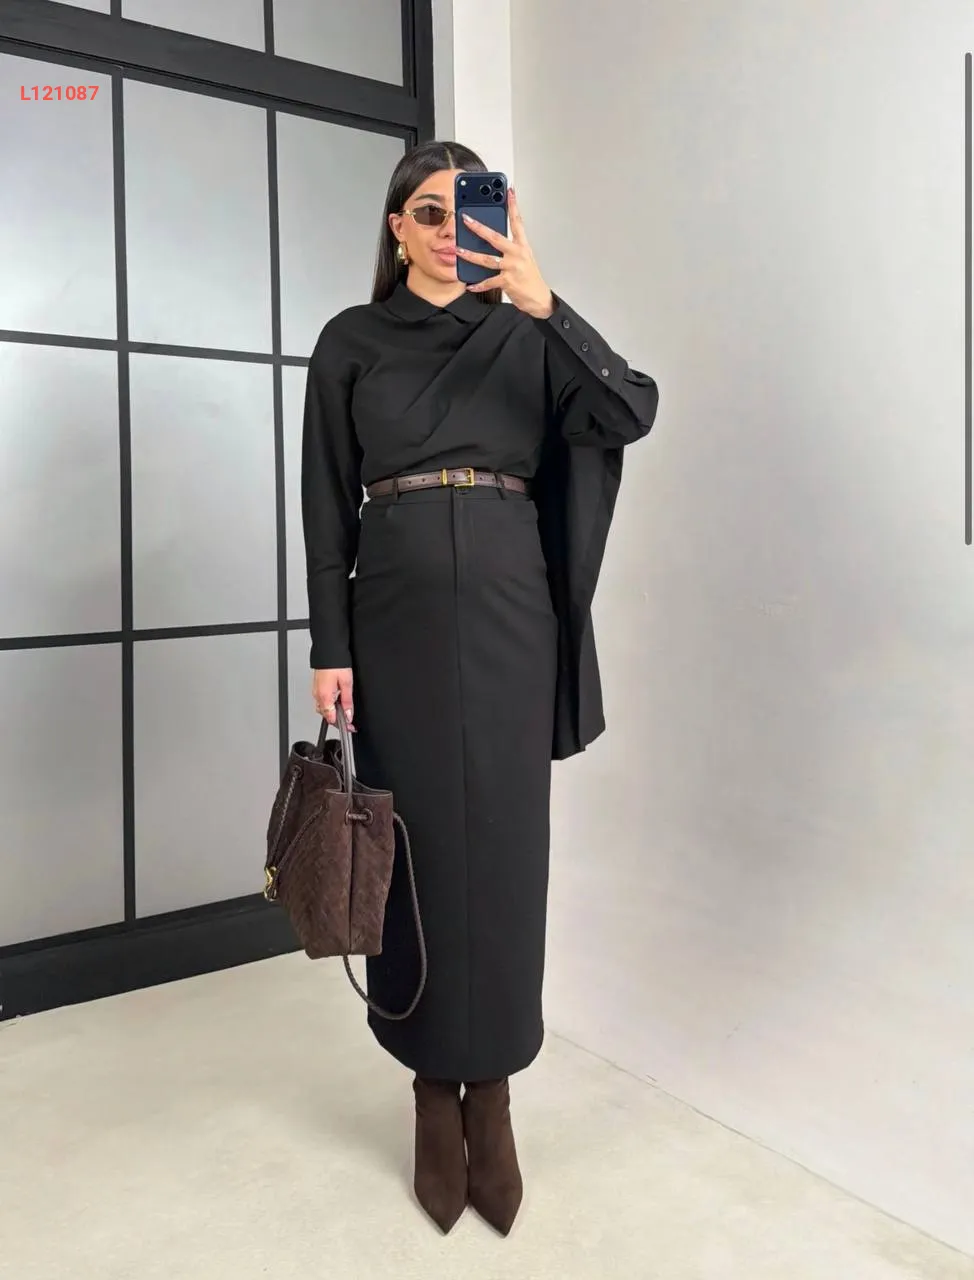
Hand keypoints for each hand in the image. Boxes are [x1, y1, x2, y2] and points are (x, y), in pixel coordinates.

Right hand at [312, 668, 354, 729]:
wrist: (328, 651)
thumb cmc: (337, 664)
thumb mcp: (347, 684)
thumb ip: (347, 701)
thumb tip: (348, 715)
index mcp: (325, 697)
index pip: (331, 719)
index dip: (342, 725)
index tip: (350, 727)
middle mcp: (317, 696)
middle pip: (326, 715)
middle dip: (337, 720)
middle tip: (348, 721)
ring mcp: (315, 691)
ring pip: (323, 708)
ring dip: (332, 712)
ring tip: (343, 710)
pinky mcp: (316, 687)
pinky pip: (321, 701)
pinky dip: (329, 704)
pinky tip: (336, 701)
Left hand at [456, 187, 554, 318]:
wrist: (539, 299)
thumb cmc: (530, 278)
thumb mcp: (523, 258)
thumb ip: (509, 248)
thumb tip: (490, 240)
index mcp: (522, 246)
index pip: (518, 222)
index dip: (513, 206)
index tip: (508, 191)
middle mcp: (517, 254)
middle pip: (495, 237)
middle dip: (479, 227)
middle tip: (466, 219)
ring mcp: (512, 268)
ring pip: (487, 259)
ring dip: (471, 255)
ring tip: (458, 250)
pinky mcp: (507, 282)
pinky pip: (488, 281)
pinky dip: (478, 284)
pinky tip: (469, 284)